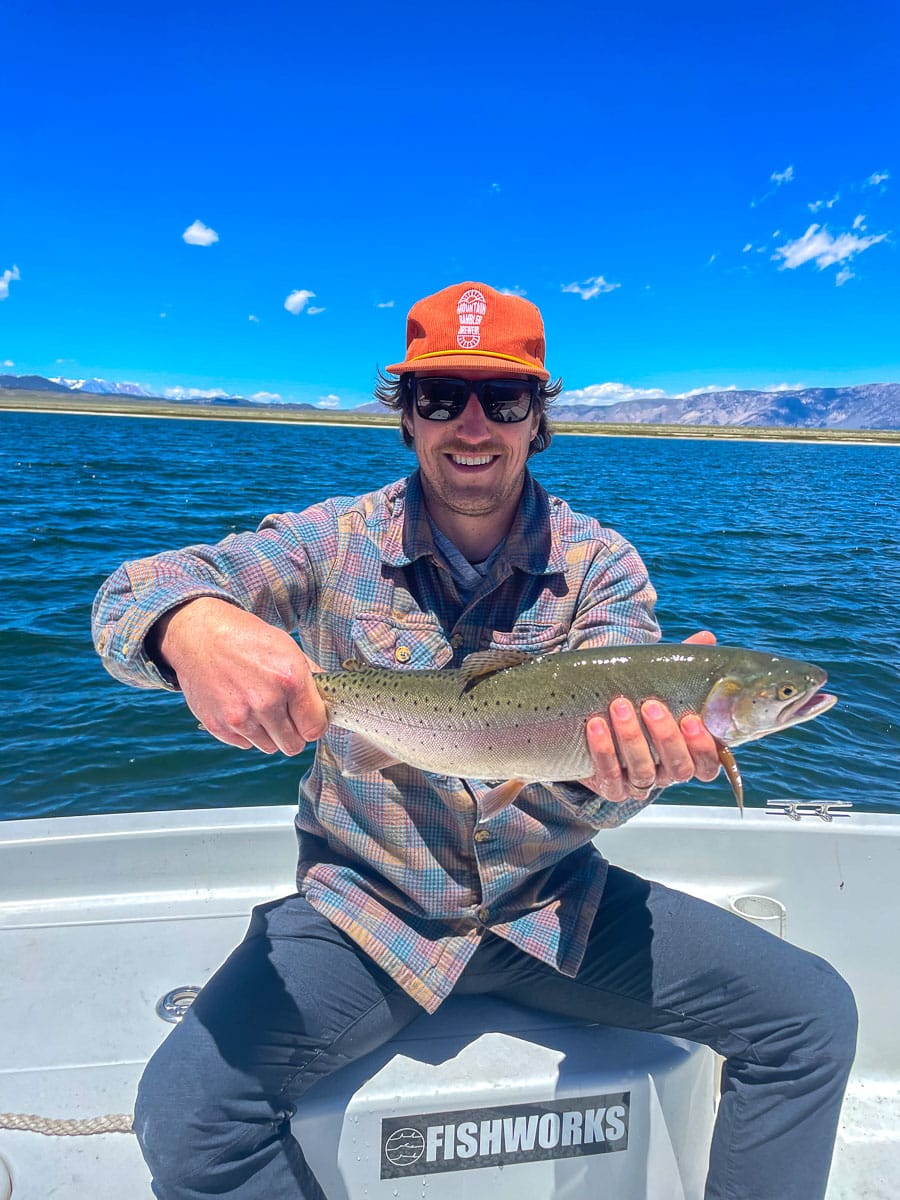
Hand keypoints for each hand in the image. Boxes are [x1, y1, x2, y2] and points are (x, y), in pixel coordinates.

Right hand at [152, 598, 327, 754]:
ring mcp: (240, 717)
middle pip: (293, 745)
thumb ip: (310, 678)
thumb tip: (327, 700)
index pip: (315, 729)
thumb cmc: (246, 638)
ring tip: (261, 707)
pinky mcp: (218, 726)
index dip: (315, 724)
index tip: (309, 717)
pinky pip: (245, 744)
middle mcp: (265, 702)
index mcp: (290, 680)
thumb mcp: (287, 647)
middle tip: (286, 716)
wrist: (199, 635)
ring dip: (270, 734)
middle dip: (294, 733)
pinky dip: (247, 732)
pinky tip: (242, 706)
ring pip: (269, 747)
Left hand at [580, 631, 721, 801]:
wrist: (593, 712)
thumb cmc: (637, 696)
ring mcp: (639, 783)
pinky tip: (595, 725)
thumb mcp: (660, 680)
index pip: (708, 765)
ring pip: (643, 773)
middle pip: (678, 768)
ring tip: (619, 705)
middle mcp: (667, 773)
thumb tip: (706, 637)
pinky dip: (603, 752)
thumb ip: (683, 663)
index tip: (691, 719)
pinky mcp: (611, 786)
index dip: (703, 747)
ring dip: (632, 739)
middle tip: (651, 705)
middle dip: (665, 737)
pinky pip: (610, 776)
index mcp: (687, 753)